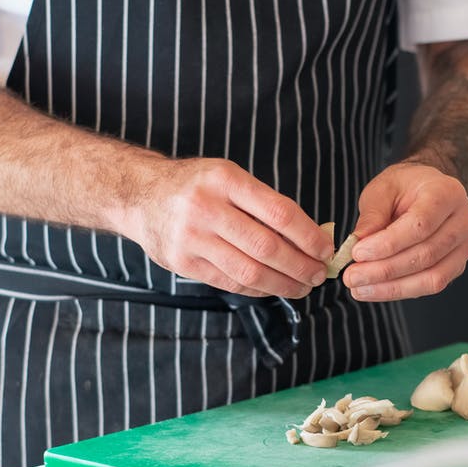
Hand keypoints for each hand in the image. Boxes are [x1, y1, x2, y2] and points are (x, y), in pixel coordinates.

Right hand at [116, 158, 333, 297]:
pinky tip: (273, 287)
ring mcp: (191, 237)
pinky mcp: (182, 262)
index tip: (326, 249)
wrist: (141, 195)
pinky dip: (258, 289)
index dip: (309, 235)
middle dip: (300, 266)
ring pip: (249, 271)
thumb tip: (313, 237)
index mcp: (225, 179)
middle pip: (267, 247)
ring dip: (283, 284)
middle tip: (318, 275)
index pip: (279, 212)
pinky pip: (230, 282)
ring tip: (302, 287)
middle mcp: (206, 207)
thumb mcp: (229, 177)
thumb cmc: (197, 186)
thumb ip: (265, 204)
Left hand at [344, 162, 467, 301]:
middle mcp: (464, 220)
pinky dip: (401, 290)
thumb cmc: (405, 187)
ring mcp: (465, 246)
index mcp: (447, 192)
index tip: (358, 253)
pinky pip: (431, 285)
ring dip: (392, 287)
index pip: (420, 224)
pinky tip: (376, 289)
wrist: (427, 190)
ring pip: (432, 277)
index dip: (388, 243)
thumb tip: (358, 245)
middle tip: (352, 276)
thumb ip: (372, 216)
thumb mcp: (382, 189)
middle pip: (426, 254)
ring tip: (360, 288)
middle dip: (385, 270)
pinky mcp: (457, 265)